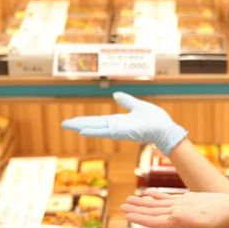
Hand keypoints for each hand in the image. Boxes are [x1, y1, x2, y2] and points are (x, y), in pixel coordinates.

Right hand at [61, 91, 187, 154]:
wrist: (164, 128)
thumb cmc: (154, 119)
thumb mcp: (137, 106)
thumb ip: (126, 101)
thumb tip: (116, 94)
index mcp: (119, 121)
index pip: (98, 121)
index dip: (85, 121)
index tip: (73, 121)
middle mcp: (116, 127)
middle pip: (93, 125)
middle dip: (79, 124)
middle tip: (64, 124)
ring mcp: (118, 130)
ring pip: (96, 128)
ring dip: (82, 127)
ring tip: (68, 125)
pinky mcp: (122, 132)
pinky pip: (106, 131)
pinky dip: (94, 131)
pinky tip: (83, 130)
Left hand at [121, 190, 228, 227]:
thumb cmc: (224, 216)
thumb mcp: (207, 218)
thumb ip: (189, 218)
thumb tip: (173, 217)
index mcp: (180, 220)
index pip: (155, 220)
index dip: (139, 217)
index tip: (127, 215)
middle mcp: (178, 215)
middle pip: (153, 213)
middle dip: (137, 210)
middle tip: (121, 207)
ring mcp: (183, 208)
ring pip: (158, 206)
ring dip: (143, 204)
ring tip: (129, 201)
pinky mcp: (188, 201)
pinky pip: (168, 199)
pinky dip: (156, 197)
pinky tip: (149, 195)